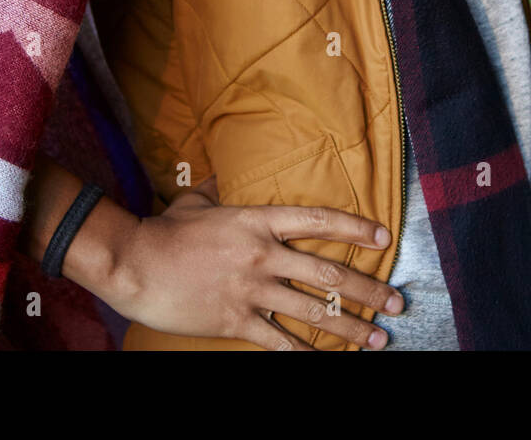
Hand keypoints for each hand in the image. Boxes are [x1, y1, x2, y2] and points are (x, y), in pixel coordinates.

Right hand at [104, 189, 402, 350]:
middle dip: (370, 290)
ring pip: (312, 311)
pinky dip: (304, 353)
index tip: (385, 239)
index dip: (357, 229)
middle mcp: (262, 254)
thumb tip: (223, 170)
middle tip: (397, 302)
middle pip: (329, 274)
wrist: (133, 263)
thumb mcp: (198, 200)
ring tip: (378, 338)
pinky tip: (325, 361)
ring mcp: (250, 289)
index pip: (320, 221)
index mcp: (259, 220)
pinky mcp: (234, 320)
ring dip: (350, 328)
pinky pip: (278, 341)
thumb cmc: (165, 229)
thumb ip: (220, 187)